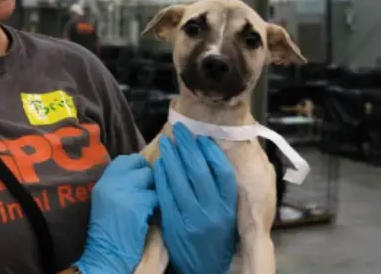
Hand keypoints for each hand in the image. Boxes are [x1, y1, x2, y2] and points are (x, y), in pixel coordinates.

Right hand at [74, 154, 157, 273]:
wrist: (107, 253)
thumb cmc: (109, 229)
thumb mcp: (107, 199)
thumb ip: (120, 182)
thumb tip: (144, 169)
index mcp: (103, 180)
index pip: (125, 159)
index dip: (137, 165)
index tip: (142, 175)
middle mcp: (112, 182)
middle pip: (141, 165)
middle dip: (148, 177)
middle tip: (148, 190)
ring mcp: (125, 192)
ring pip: (151, 178)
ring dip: (154, 190)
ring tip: (150, 203)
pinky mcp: (138, 205)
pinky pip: (156, 196)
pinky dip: (157, 204)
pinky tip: (151, 213)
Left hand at [154, 122, 237, 273]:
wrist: (204, 267)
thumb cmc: (218, 235)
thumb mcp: (228, 213)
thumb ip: (223, 189)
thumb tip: (215, 154)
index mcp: (229, 207)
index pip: (223, 174)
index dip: (212, 153)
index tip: (203, 137)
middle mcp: (212, 212)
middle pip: (199, 172)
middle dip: (188, 147)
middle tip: (180, 130)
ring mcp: (191, 218)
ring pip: (179, 181)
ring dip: (171, 157)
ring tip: (166, 142)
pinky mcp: (173, 223)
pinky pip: (165, 194)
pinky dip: (161, 176)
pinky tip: (159, 163)